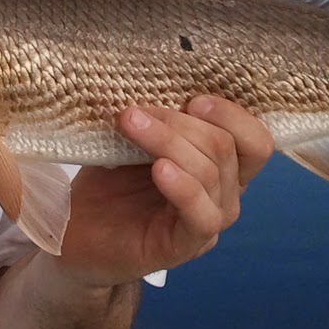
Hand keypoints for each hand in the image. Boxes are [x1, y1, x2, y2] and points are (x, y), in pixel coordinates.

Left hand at [53, 96, 272, 286]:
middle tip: (135, 112)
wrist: (74, 236)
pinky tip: (159, 170)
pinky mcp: (185, 247)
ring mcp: (208, 223)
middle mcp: (224, 195)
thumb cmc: (108, 184)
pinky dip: (183, 187)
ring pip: (211, 173)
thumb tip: (152, 80)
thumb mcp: (134, 141)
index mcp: (220, 166)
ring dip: (170, 142)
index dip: (232, 114)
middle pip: (227, 148)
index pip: (255, 140)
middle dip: (181, 122)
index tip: (191, 99)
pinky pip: (201, 215)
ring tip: (131, 125)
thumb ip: (157, 118)